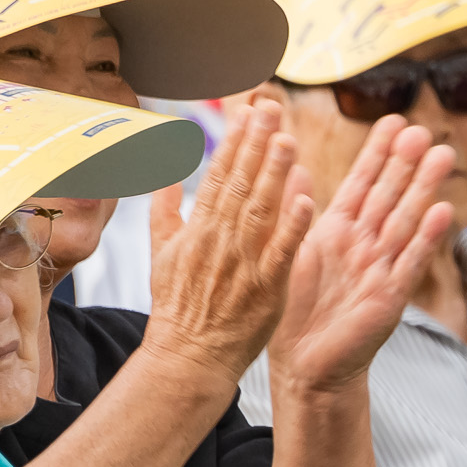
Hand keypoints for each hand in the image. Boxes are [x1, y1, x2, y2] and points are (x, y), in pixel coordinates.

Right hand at [143, 94, 314, 388]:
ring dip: (274, 174)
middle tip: (271, 108)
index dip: (234, 141)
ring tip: (288, 139)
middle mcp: (220, 240)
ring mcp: (243, 264)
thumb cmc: (178, 308)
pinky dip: (293, 225)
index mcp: (197, 229)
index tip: (247, 110)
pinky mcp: (266, 288)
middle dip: (255, 144)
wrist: (188, 358)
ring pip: (260, 210)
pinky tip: (305, 198)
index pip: (218, 175)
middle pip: (240, 184)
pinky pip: (282, 252)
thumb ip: (163, 210)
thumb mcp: (160, 254)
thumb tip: (165, 173)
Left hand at [273, 116, 456, 395]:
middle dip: (406, 163)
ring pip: (404, 221)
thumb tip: (293, 166)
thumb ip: (294, 212)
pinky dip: (425, 239)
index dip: (378, 153)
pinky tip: (442, 213)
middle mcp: (363, 245)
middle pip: (388, 195)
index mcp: (337, 231)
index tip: (394, 121)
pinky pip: (409, 263)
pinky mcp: (390, 297)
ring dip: (423, 189)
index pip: (361, 183)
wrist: (304, 366)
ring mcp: (380, 269)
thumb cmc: (295, 311)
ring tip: (442, 156)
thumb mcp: (290, 253)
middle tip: (424, 129)